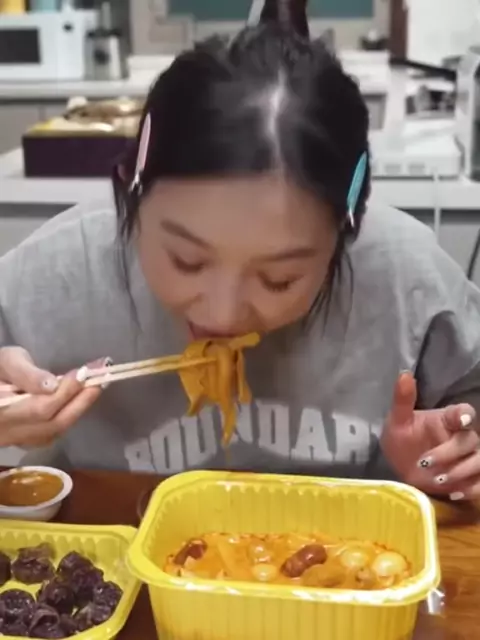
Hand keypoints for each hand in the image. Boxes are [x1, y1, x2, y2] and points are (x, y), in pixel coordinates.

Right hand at [0, 347, 108, 447]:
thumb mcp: (8, 360)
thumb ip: (27, 373)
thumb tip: (53, 386)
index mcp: (0, 409)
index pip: (39, 409)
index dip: (65, 393)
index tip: (83, 374)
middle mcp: (5, 431)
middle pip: (50, 425)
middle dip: (78, 402)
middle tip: (99, 380)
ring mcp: (13, 441)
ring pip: (52, 433)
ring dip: (76, 409)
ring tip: (93, 387)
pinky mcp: (21, 443)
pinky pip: (49, 435)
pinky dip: (67, 417)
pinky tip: (78, 401)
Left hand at [381, 372, 479, 500]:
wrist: (400, 467)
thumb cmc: (402, 439)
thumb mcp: (398, 420)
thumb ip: (403, 399)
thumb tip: (404, 374)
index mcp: (447, 419)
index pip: (464, 412)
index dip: (465, 415)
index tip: (462, 420)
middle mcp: (462, 437)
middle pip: (470, 441)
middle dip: (449, 453)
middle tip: (424, 462)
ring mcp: (468, 458)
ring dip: (461, 472)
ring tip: (437, 480)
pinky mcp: (470, 479)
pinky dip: (471, 488)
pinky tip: (453, 493)